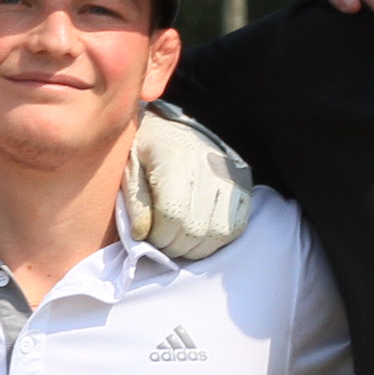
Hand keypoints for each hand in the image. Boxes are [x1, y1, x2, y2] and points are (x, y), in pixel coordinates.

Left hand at [125, 102, 253, 260]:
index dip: (158, 235)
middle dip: (173, 246)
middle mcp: (209, 165)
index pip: (172, 215)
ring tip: (178, 239)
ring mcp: (231, 175)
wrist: (173, 127)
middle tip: (161, 241)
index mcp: (176, 158)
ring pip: (218, 232)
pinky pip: (236, 226)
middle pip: (196, 228)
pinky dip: (215, 239)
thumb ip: (135, 204)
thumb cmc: (146, 150)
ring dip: (195, 247)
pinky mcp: (244, 184)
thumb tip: (143, 236)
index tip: (147, 236)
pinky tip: (198, 234)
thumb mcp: (129, 170)